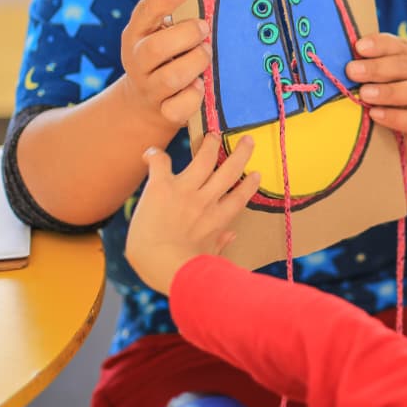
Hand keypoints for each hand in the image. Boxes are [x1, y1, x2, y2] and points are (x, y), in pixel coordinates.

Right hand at [119, 0, 211, 127]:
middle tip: (204, 29)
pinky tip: (199, 86)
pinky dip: (193, 97)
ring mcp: (149, 87)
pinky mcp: (163, 111)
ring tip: (205, 54)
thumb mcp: (159, 32)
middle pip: (156, 48)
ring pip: (171, 78)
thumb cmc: (162, 57)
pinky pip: (178, 108)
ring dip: (195, 64)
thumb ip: (173, 12)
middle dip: (187, 36)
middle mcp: (138, 59)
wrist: (143, 104)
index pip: (146, 10)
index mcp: (137, 32)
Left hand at [126, 133, 260, 294]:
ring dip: (210, 144)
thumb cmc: (185, 271)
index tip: (255, 174)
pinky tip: (152, 152)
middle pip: (229, 171)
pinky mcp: (163, 186)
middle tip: (247, 140)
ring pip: (204, 158)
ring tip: (214, 135)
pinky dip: (155, 155)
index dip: (249, 184)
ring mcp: (185, 191)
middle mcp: (205, 200)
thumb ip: (219, 244)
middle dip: (240, 154)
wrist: (164, 264)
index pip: (239, 197)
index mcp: (218, 220)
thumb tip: (232, 236)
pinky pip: (161, 162)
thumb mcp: (209, 258)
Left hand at [345, 33, 406, 173]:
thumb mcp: (386, 83)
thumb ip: (374, 69)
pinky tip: (375, 115)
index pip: (402, 46)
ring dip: (390, 91)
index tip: (358, 48)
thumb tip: (348, 60)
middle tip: (353, 71)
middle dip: (378, 67)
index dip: (380, 45)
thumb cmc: (393, 105)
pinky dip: (395, 116)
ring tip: (365, 94)